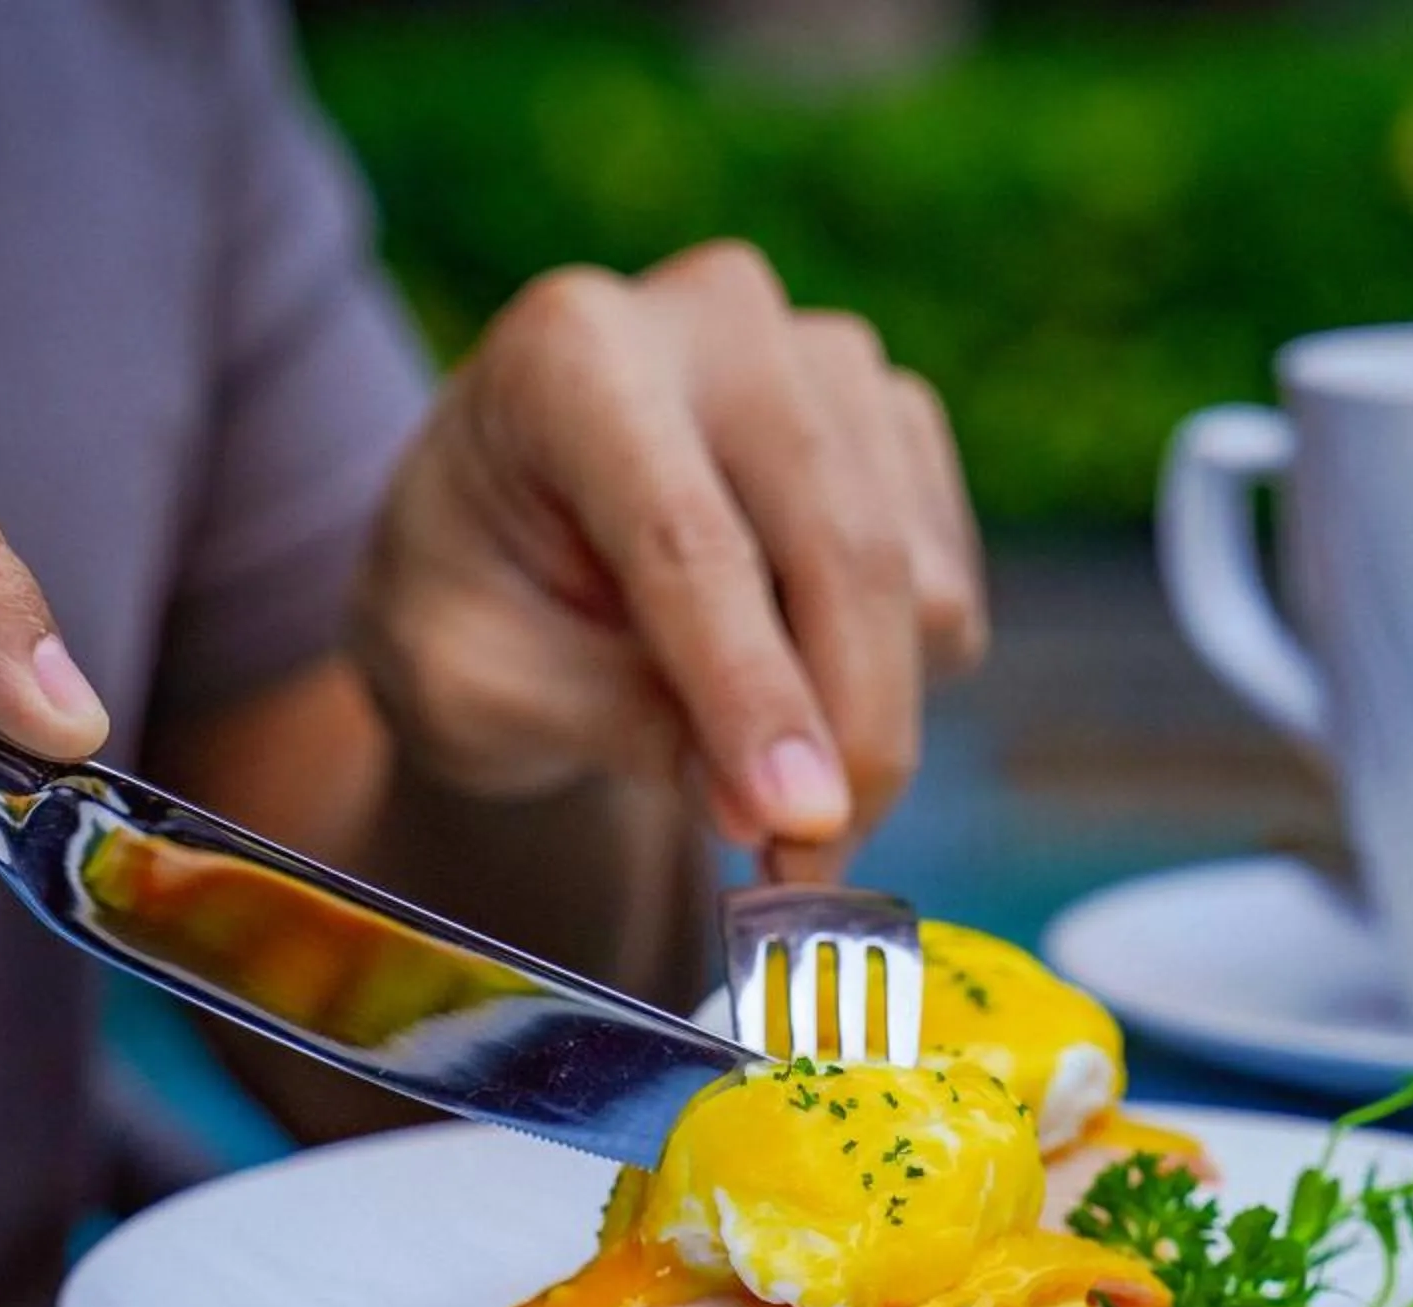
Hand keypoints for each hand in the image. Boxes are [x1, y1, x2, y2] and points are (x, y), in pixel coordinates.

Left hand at [353, 241, 986, 877]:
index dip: (752, 694)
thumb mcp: (476, 685)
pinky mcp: (897, 419)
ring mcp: (826, 357)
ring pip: (913, 583)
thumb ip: (617, 727)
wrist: (503, 546)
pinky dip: (892, 680)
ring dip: (864, 724)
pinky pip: (944, 591)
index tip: (796, 825)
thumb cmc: (468, 607)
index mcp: (571, 353)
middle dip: (844, 737)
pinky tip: (791, 685)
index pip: (690, 540)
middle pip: (838, 549)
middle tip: (805, 881)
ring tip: (758, 788)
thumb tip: (775, 814)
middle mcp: (715, 319)